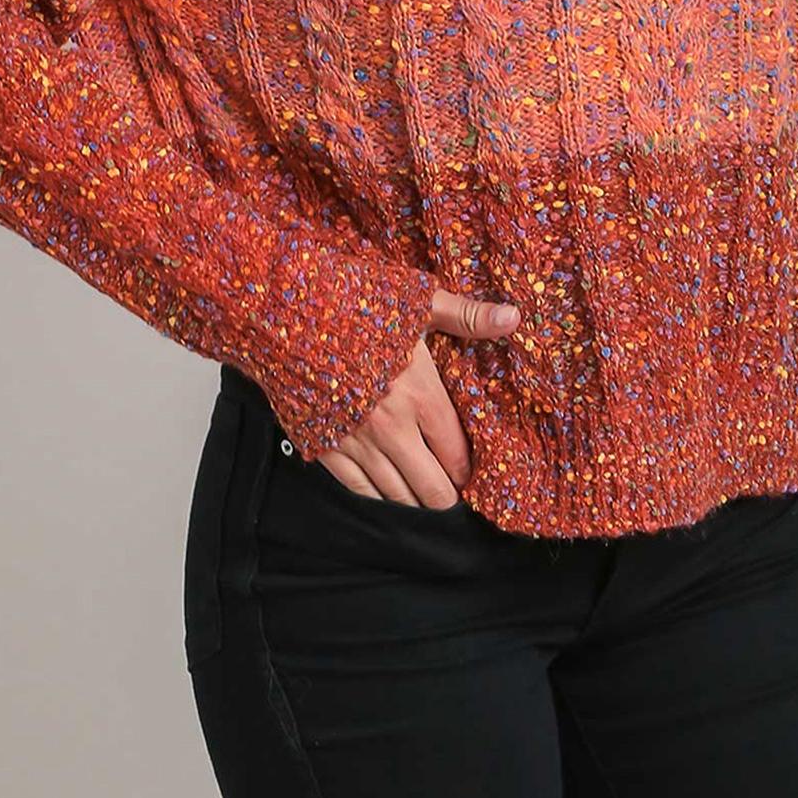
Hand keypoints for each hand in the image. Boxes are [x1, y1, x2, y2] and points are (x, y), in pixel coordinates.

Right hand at [315, 288, 520, 507]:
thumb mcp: (416, 301)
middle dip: (446, 495)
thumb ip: (466, 317)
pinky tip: (387, 489)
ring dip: (414, 498)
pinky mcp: (323, 447)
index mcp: (420, 394)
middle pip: (432, 490)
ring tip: (421, 489)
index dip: (469, 470)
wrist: (284, 309)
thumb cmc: (351, 300)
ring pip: (397, 497)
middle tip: (449, 487)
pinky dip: (378, 495)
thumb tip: (514, 318)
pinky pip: (359, 491)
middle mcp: (391, 428)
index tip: (470, 469)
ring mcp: (355, 442)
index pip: (458, 455)